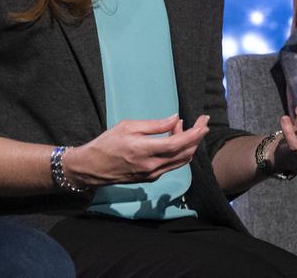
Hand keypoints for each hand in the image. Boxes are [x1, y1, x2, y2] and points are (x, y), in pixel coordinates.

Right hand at [64, 114, 208, 186]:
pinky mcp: (151, 178)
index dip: (195, 133)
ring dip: (189, 145)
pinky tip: (173, 140)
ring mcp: (153, 174)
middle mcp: (153, 166)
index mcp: (146, 150)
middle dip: (197, 137)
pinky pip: (173, 165)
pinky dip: (179, 152)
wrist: (93, 167)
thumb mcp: (129, 126)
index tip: (203, 122)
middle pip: (185, 153)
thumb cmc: (107, 143)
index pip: (179, 143)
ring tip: (183, 128)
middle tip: (200, 122)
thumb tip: (175, 119)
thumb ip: (155, 125)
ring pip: (182, 161)